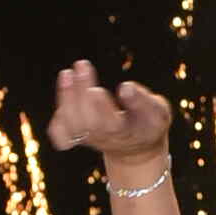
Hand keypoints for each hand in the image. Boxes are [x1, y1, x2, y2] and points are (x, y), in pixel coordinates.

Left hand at [46, 59, 170, 165]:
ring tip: (67, 73)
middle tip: (82, 65)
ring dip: (66, 98)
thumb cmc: (148, 123)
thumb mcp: (157, 111)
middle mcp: (105, 137)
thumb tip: (126, 87)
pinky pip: (61, 134)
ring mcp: (90, 139)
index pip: (111, 124)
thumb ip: (143, 101)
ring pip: (72, 125)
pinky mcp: (78, 137)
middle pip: (88, 120)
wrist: (136, 149)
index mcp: (127, 131)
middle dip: (81, 92)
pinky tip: (65, 95)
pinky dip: (58, 118)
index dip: (101, 107)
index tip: (96, 90)